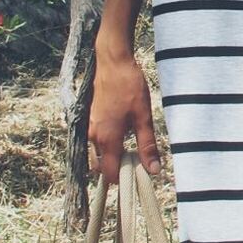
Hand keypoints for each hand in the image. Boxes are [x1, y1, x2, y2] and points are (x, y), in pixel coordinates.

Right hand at [88, 30, 162, 187]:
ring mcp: (88, 128)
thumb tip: (154, 170)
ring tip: (132, 145)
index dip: (125, 179)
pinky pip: (95, 140)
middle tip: (137, 161)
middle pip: (101, 166)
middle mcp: (92, 137)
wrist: (112, 62)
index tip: (140, 176)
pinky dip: (107, 144)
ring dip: (112, 156)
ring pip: (97, 153)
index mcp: (106, 139)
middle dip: (117, 169)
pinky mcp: (88, 120)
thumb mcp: (143, 117)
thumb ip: (147, 145)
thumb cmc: (129, 87)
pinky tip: (122, 132)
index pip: (111, 174)